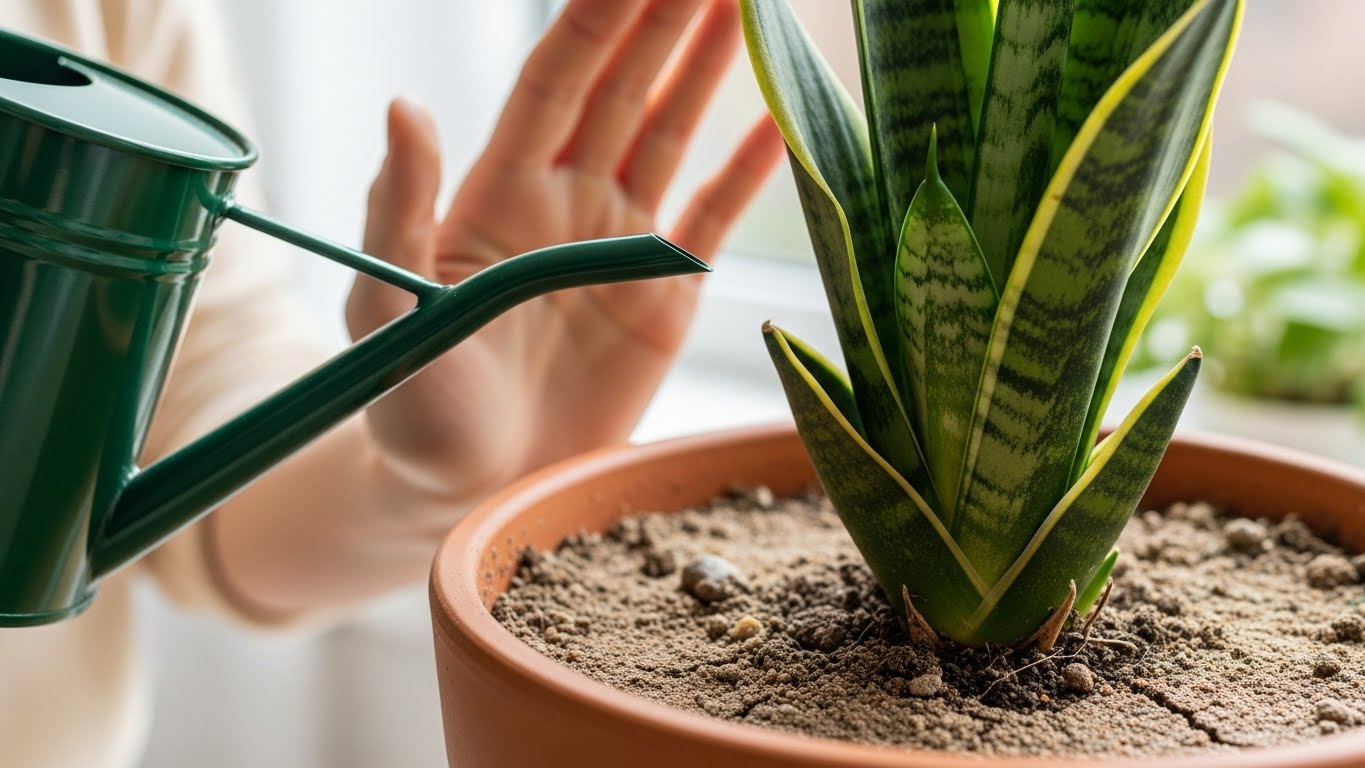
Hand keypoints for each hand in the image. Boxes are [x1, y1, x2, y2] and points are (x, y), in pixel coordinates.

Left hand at [347, 0, 784, 502]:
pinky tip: (782, 126)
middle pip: (623, 87)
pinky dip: (748, 175)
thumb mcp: (388, 309)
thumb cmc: (412, 407)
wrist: (469, 490)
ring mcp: (619, 246)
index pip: (556, 79)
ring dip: (710, 72)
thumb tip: (405, 105)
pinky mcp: (662, 299)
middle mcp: (564, 202)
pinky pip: (712, 221)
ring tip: (749, 8)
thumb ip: (399, 211)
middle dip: (666, 19)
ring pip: (671, 135)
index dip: (599, 15)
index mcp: (499, 192)